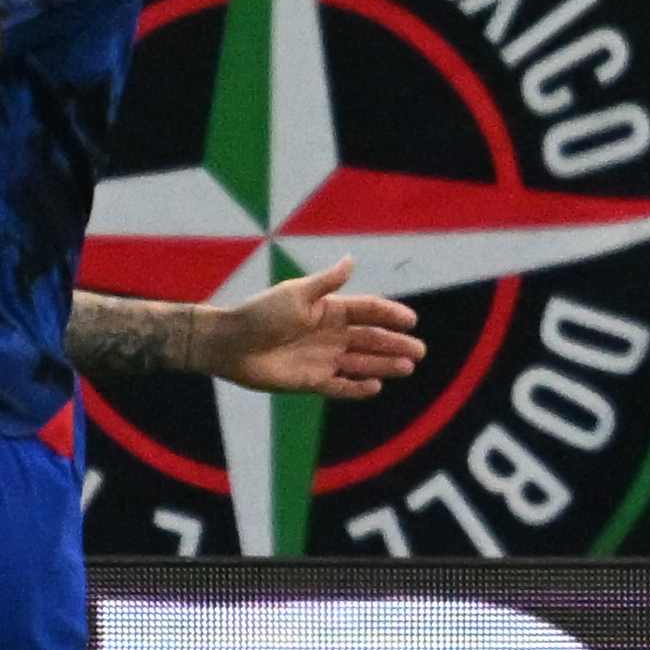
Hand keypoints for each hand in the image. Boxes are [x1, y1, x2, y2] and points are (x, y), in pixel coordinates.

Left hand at [214, 258, 430, 400]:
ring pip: (361, 363)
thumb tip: (351, 260)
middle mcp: (330, 334)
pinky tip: (376, 387)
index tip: (411, 321)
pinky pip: (340, 386)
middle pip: (371, 340)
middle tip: (420, 351)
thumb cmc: (260, 314)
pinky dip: (357, 388)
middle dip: (396, 344)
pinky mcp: (311, 381)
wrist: (229, 343)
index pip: (367, 312)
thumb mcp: (296, 294)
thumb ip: (326, 282)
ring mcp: (322, 359)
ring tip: (407, 368)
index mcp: (329, 310)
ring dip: (384, 365)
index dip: (390, 315)